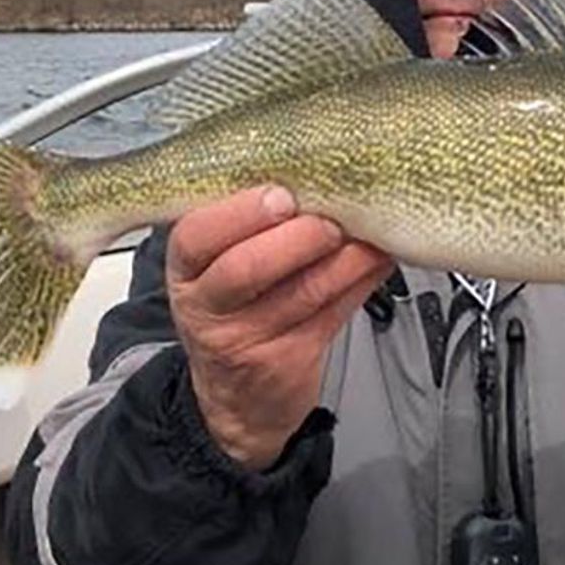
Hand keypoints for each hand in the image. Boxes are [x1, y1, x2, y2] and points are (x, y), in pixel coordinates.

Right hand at [166, 185, 392, 471]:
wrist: (238, 396)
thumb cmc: (235, 306)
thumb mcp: (218, 264)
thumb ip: (249, 222)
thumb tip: (312, 168)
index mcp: (187, 269)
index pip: (197, 236)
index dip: (241, 213)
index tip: (280, 195)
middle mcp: (208, 306)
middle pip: (247, 268)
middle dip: (299, 237)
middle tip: (332, 220)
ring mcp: (247, 339)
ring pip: (303, 292)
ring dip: (346, 258)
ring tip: (369, 233)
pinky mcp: (289, 361)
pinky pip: (334, 314)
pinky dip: (362, 280)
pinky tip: (377, 258)